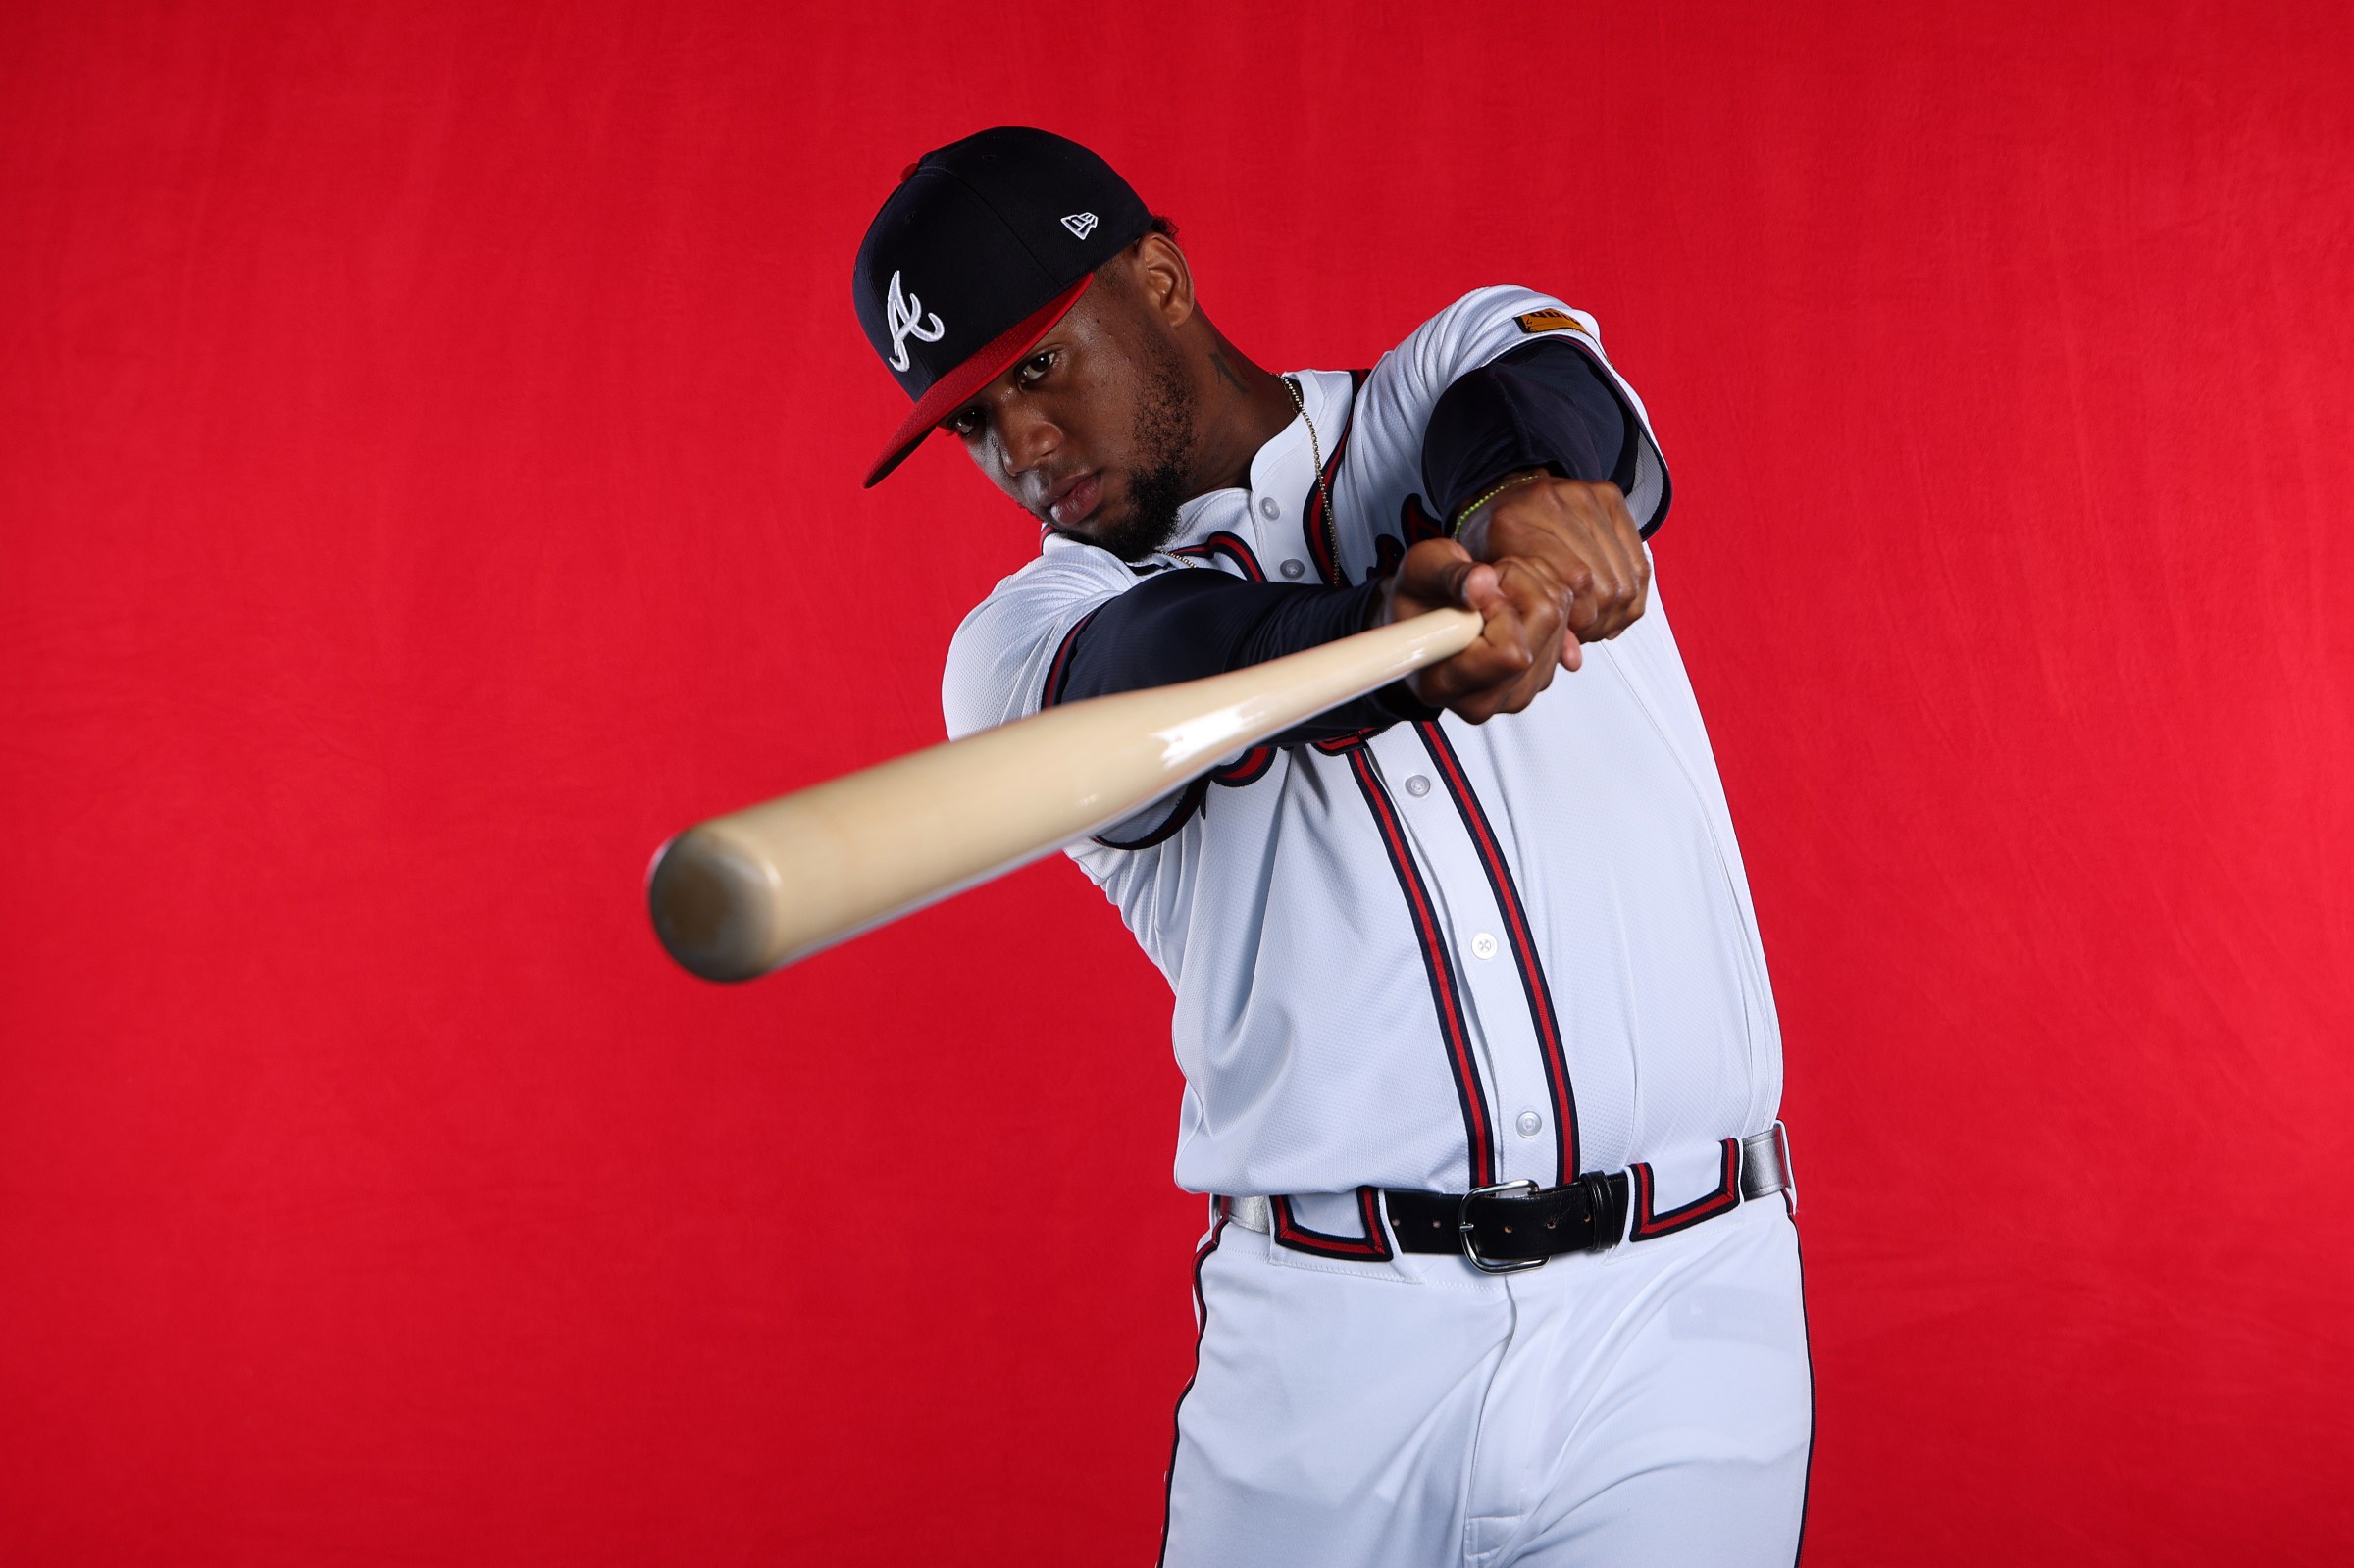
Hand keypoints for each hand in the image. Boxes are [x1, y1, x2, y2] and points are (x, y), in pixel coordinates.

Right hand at [1378, 537, 1574, 722]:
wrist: (1423, 620)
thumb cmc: (1417, 599)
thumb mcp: (1420, 570)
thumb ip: (1449, 576)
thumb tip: (1482, 582)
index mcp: (1443, 683)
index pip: (1509, 653)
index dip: (1500, 607)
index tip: (1474, 594)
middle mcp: (1482, 700)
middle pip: (1545, 625)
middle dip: (1521, 585)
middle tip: (1486, 581)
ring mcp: (1515, 694)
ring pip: (1560, 621)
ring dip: (1533, 588)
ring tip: (1494, 590)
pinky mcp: (1540, 680)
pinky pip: (1568, 627)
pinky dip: (1545, 600)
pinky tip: (1511, 601)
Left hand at [1456, 473, 1649, 644]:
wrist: (1505, 497)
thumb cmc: (1497, 544)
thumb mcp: (1496, 586)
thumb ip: (1528, 619)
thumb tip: (1573, 659)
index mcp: (1511, 523)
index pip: (1574, 583)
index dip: (1579, 618)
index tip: (1568, 631)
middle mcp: (1551, 502)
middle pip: (1603, 583)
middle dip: (1597, 620)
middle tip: (1581, 630)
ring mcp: (1585, 496)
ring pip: (1626, 577)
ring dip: (1616, 612)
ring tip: (1595, 620)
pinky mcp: (1610, 496)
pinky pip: (1639, 562)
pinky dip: (1632, 595)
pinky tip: (1612, 606)